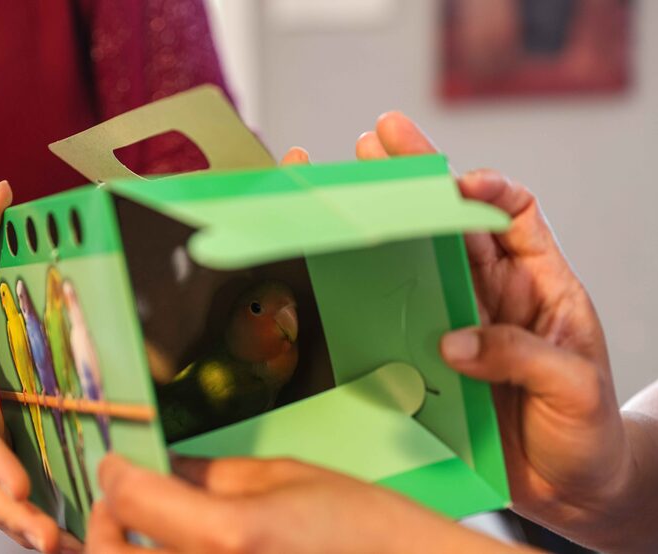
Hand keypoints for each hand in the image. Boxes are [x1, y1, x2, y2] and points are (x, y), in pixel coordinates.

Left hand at [86, 455, 529, 552]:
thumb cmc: (362, 526)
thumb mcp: (284, 477)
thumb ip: (211, 473)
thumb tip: (164, 465)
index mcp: (228, 534)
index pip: (132, 497)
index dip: (116, 471)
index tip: (118, 459)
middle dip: (102, 522)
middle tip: (115, 499)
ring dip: (122, 549)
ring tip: (136, 526)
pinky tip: (175, 545)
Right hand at [356, 114, 632, 549]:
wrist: (570, 490)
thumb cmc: (588, 429)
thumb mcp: (575, 386)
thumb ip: (521, 357)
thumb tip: (452, 342)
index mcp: (537, 283)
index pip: (513, 213)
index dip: (486, 188)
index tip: (457, 181)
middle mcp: (489, 294)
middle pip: (447, 222)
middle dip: (413, 176)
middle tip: (376, 138)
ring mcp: (455, 323)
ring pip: (412, 263)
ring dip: (379, 223)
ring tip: (343, 179)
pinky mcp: (428, 360)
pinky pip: (394, 322)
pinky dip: (363, 294)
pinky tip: (334, 263)